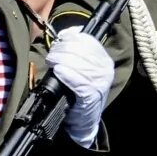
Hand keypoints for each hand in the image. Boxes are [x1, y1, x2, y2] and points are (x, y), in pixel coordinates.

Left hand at [46, 28, 113, 145]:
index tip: (59, 39)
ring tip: (52, 62)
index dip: (70, 37)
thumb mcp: (83, 69)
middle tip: (51, 56)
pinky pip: (78, 80)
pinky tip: (59, 72)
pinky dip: (67, 74)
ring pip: (77, 63)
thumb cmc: (80, 93)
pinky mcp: (92, 94)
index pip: (87, 40)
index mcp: (103, 60)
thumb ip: (78, 52)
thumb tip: (67, 34)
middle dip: (62, 49)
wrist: (84, 122)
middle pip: (80, 50)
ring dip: (61, 60)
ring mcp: (99, 82)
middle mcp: (104, 69)